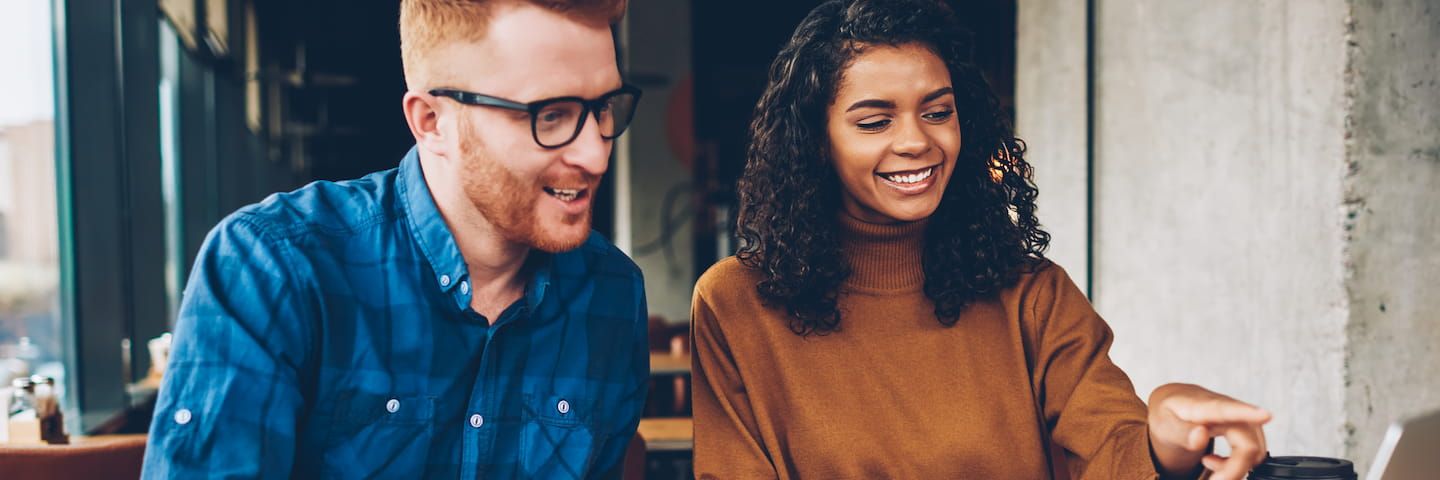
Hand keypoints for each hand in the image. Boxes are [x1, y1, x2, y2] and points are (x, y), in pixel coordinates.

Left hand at [1147, 383, 1270, 479]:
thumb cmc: (1170, 414)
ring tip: (1208, 464)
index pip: (1227, 409)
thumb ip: (1181, 432)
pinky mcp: (1246, 428)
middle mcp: (1228, 408)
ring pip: (1253, 451)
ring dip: (1235, 468)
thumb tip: (1200, 436)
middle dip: (1233, 470)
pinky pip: (1253, 452)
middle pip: (1246, 444)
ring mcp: (1240, 418)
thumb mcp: (1164, 424)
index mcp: (1203, 405)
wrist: (1175, 404)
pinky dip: (1237, 464)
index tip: (1266, 415)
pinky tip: (1215, 462)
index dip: (1248, 412)